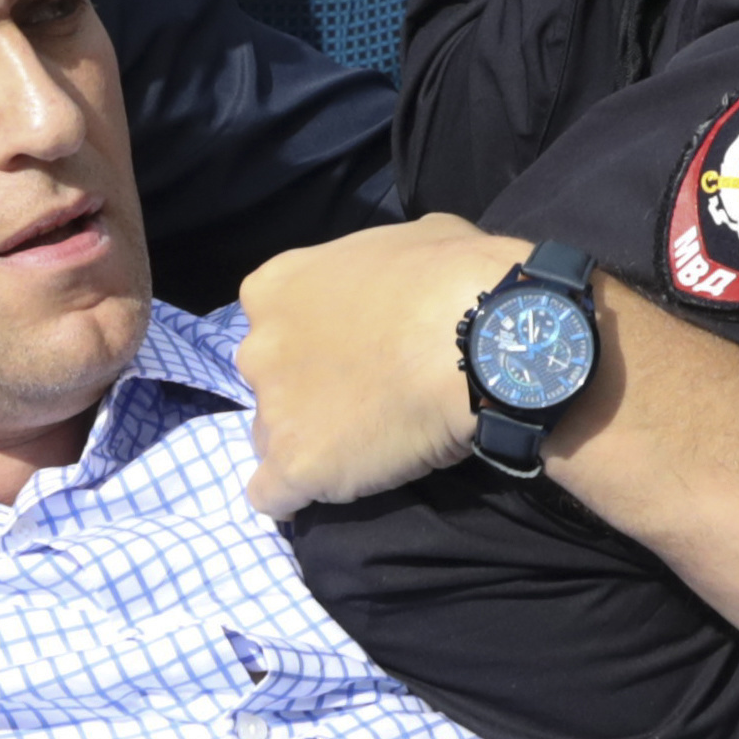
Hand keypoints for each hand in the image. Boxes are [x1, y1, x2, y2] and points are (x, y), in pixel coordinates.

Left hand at [233, 211, 523, 517]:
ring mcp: (273, 409)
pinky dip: (296, 498)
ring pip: (271, 437)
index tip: (352, 353)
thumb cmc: (451, 277)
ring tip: (361, 450)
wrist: (478, 340)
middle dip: (305, 391)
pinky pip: (273, 496)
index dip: (313, 342)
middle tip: (362, 398)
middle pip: (269, 380)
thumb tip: (404, 276)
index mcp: (276, 288)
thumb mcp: (412, 240)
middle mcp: (259, 347)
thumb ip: (382, 265)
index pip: (274, 322)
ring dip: (308, 443)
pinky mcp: (294, 466)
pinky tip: (327, 494)